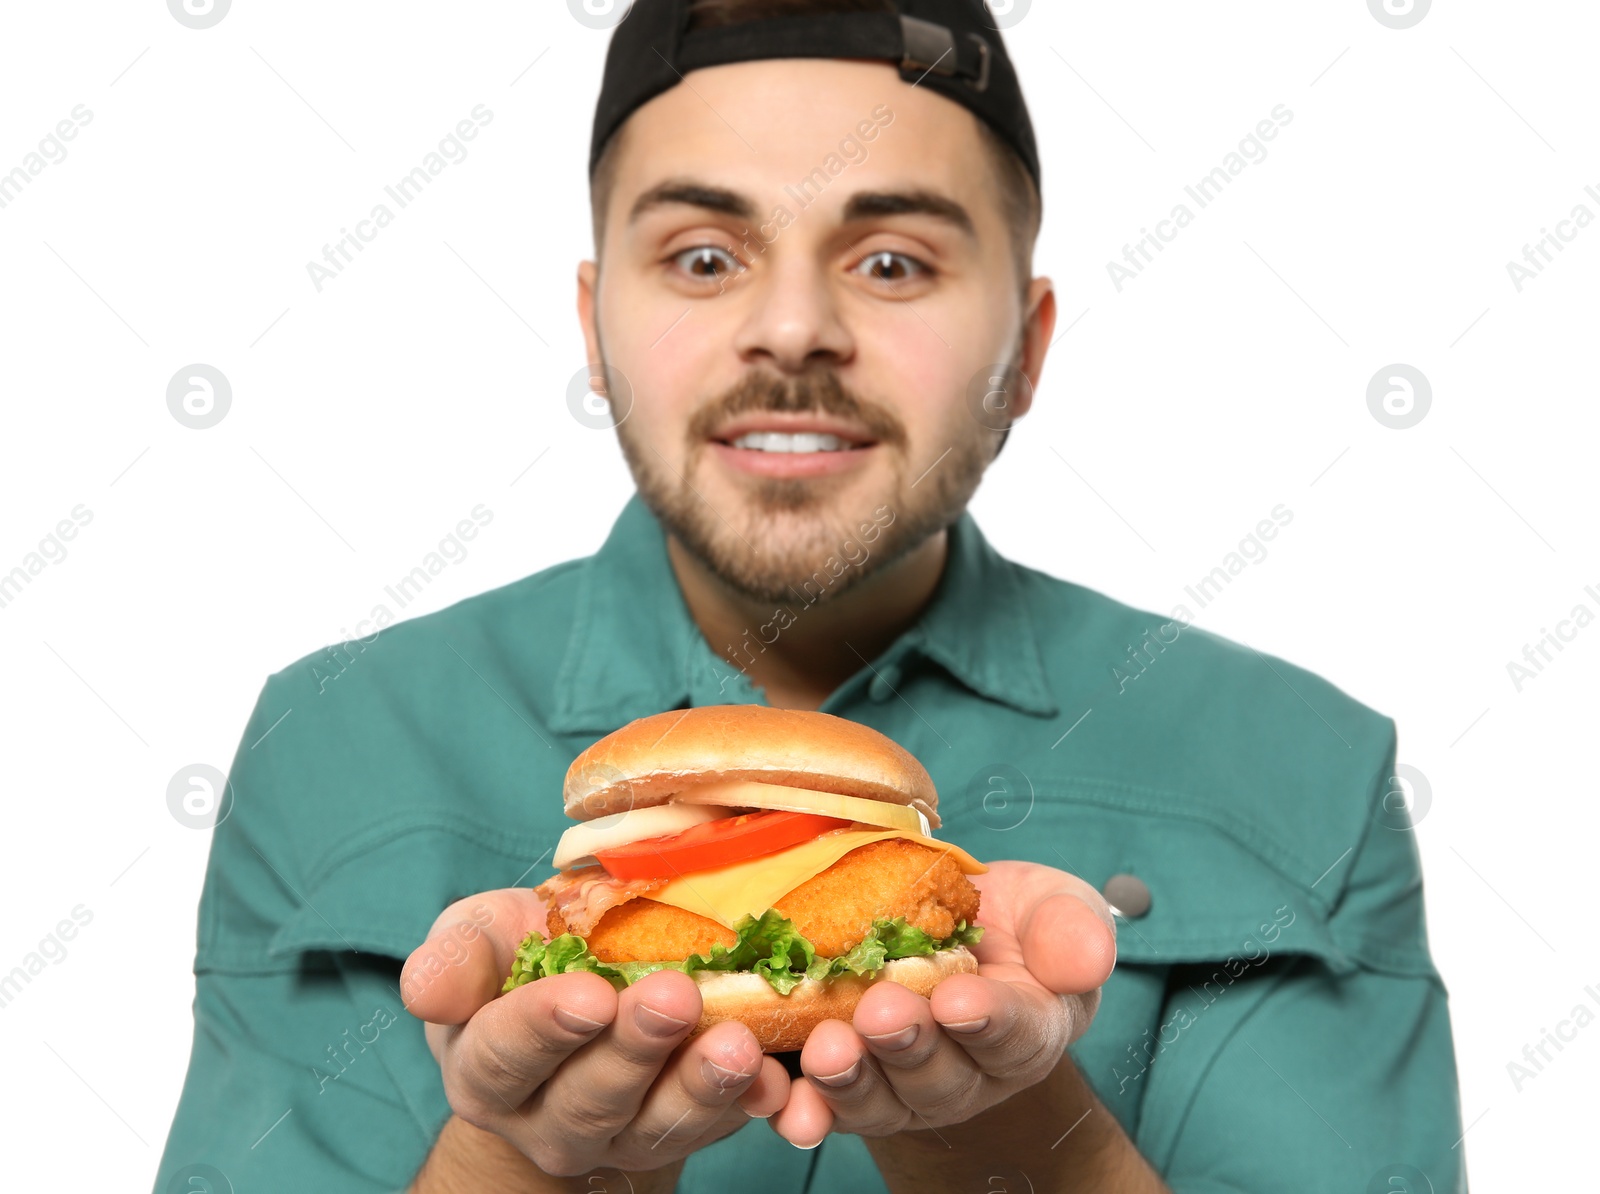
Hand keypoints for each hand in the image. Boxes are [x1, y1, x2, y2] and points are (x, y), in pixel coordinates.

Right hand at [401, 889, 789, 1178]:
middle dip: (635, 1048)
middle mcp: (548, 1118)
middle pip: (590, 1097)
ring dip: (701, 1085)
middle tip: (676, 996)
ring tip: (737, 1043)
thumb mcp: (484, 938)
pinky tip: (777, 1078)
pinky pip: (721, 1127)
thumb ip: (458, 955)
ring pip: (660, 1124)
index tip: (587, 993)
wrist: (583, 1003)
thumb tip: (424, 991)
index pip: (503, 1056)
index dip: (543, 1027)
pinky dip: (752, 1105)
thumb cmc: (525, 959)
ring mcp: (622, 1136)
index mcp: (486, 1069)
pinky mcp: (686, 1130)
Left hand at [770, 860, 1115, 1146]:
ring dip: (848, 1080)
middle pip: (938, 1074)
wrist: (945, 930)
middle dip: (908, 1045)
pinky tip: (778, 1096)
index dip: (987, 1020)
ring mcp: (900, 1087)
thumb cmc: (1009, 921)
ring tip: (826, 1048)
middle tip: (881, 1013)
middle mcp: (965, 1074)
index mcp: (1025, 1030)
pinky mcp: (843, 1087)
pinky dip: (795, 1106)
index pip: (1014, 1035)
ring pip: (877, 1099)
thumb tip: (1088, 961)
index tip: (959, 999)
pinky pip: (818, 1107)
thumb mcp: (1052, 905)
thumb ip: (1072, 930)